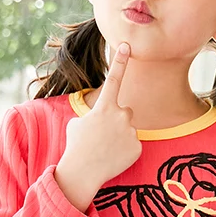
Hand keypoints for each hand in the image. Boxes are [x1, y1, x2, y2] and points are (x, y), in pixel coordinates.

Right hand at [60, 41, 141, 190]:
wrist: (83, 171)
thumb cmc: (77, 146)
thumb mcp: (78, 123)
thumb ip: (95, 115)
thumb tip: (103, 118)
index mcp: (104, 107)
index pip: (114, 79)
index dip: (120, 61)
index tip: (126, 45)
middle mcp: (121, 115)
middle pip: (126, 111)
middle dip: (118, 120)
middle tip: (104, 136)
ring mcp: (131, 131)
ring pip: (129, 129)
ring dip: (120, 136)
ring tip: (106, 149)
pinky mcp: (138, 147)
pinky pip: (133, 144)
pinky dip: (125, 151)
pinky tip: (114, 157)